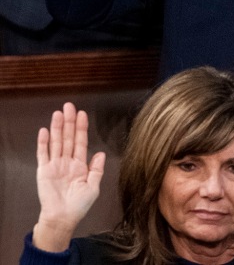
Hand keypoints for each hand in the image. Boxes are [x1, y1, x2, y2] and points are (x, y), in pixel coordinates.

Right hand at [32, 103, 104, 253]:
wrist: (63, 218)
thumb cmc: (79, 205)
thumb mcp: (93, 187)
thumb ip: (96, 169)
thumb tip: (100, 153)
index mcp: (80, 164)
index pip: (81, 141)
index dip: (81, 128)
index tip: (83, 113)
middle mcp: (67, 161)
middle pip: (68, 138)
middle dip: (69, 122)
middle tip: (69, 105)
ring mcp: (55, 165)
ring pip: (56, 142)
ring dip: (57, 128)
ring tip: (58, 113)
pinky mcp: (43, 171)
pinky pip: (43, 154)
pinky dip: (43, 142)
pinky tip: (45, 130)